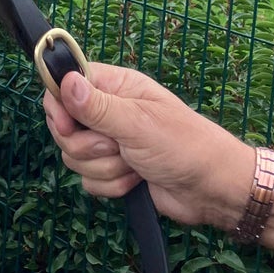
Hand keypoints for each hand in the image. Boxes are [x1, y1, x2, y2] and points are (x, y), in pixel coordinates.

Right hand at [42, 62, 252, 229]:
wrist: (214, 190)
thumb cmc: (185, 146)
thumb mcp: (139, 123)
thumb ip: (97, 106)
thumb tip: (64, 81)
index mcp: (115, 87)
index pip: (64, 86)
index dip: (60, 107)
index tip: (69, 126)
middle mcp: (108, 111)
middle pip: (65, 128)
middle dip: (88, 146)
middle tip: (118, 147)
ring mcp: (110, 143)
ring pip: (75, 157)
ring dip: (105, 168)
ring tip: (135, 165)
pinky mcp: (113, 171)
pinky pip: (88, 181)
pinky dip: (111, 186)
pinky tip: (136, 182)